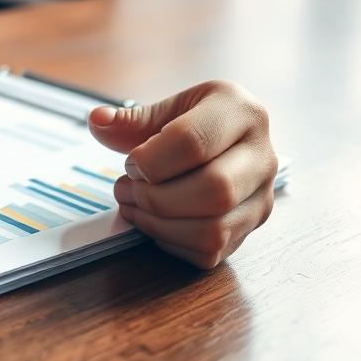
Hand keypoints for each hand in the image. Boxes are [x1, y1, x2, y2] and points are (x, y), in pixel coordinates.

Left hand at [88, 80, 276, 268]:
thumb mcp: (169, 108)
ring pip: (214, 229)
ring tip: (134, 206)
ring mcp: (262, 198)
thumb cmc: (196, 122)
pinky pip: (209, 252)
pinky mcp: (250, 229)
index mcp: (242, 113)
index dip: (150, 159)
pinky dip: (171, 242)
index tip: (130, 163)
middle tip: (128, 188)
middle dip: (156, 196)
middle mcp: (263, 157)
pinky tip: (153, 222)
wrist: (229, 141)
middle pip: (214, 190)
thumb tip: (98, 121)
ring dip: (159, 224)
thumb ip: (133, 119)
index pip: (194, 142)